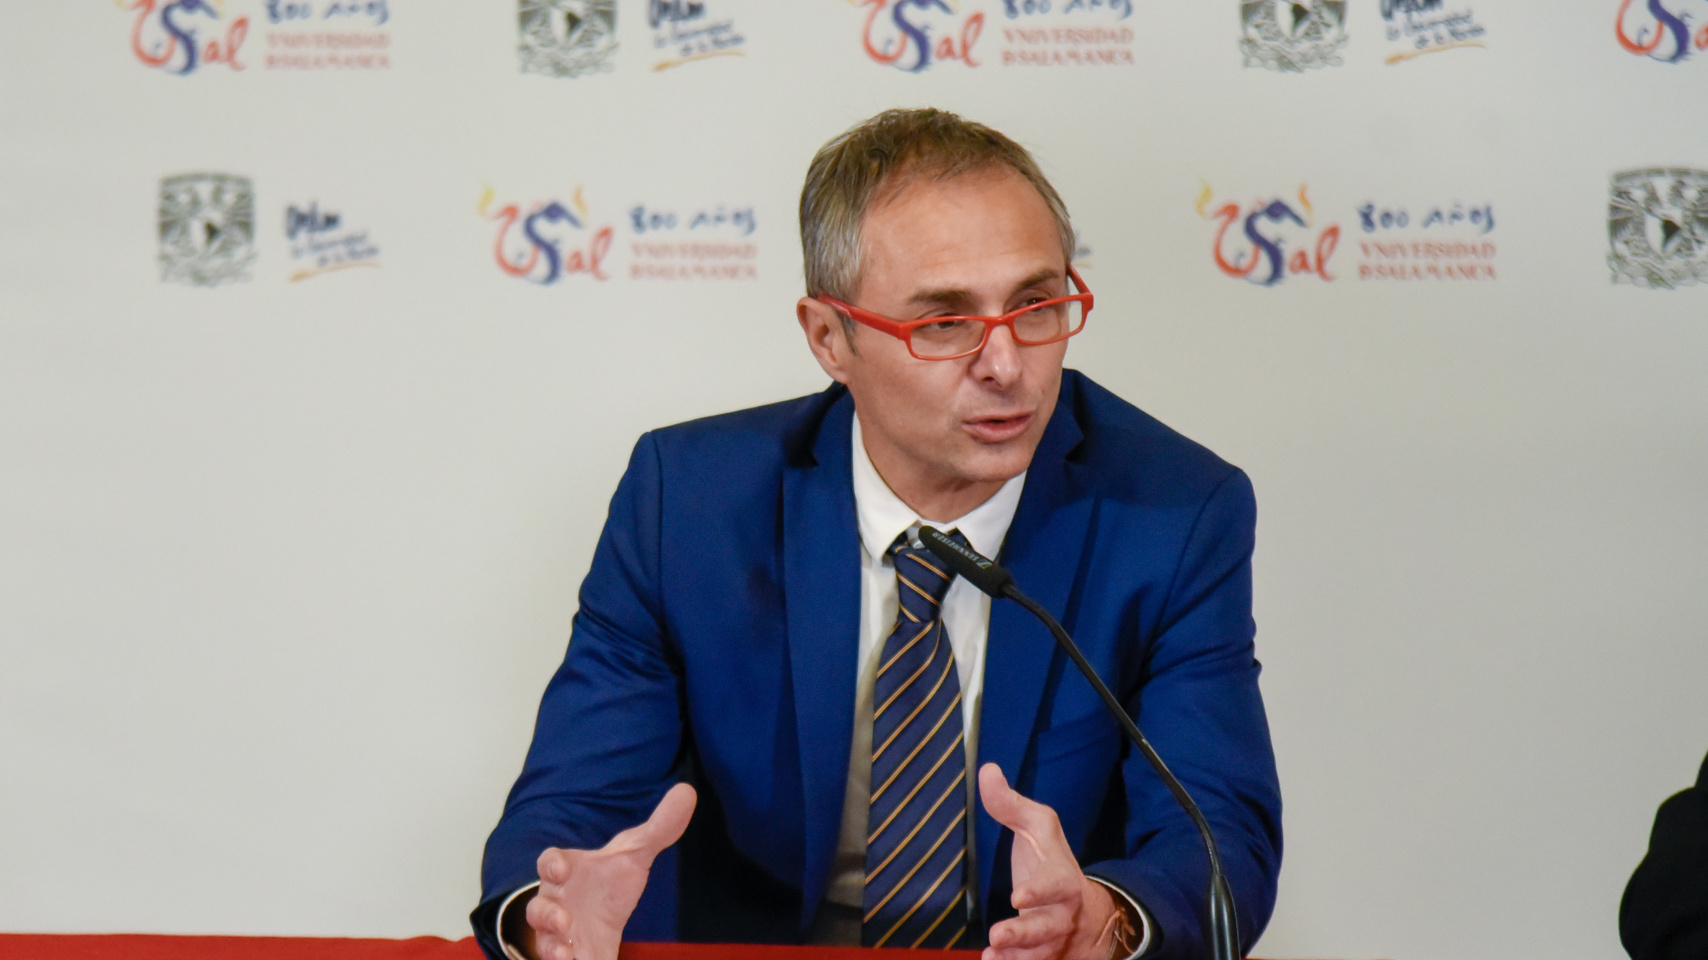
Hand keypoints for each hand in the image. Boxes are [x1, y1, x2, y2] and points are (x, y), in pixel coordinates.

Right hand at [523, 783, 696, 959]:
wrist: (598, 919)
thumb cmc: (608, 882)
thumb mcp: (635, 855)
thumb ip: (658, 828)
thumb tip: (688, 791)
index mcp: (567, 871)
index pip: (549, 862)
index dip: (552, 865)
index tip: (561, 869)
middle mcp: (555, 903)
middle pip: (538, 909)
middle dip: (547, 915)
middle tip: (564, 921)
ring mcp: (558, 934)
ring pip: (543, 941)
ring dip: (551, 946)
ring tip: (565, 954)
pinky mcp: (568, 956)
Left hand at [980, 764, 1117, 959]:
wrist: (1085, 913)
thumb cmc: (1052, 863)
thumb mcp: (1037, 830)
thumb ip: (1011, 806)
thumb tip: (987, 770)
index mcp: (1063, 880)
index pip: (1055, 885)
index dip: (1040, 891)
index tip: (1017, 895)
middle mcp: (1061, 916)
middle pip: (1047, 928)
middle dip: (1025, 934)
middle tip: (998, 935)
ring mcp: (1054, 943)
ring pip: (1041, 955)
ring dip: (1017, 958)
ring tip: (992, 956)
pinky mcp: (1046, 958)